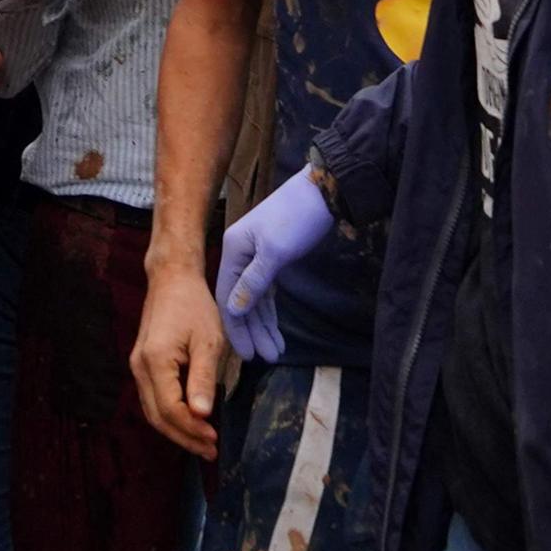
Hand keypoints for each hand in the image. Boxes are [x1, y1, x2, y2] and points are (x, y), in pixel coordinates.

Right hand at [131, 269, 228, 460]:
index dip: (192, 428)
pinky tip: (190, 422)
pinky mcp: (142, 365)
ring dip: (177, 430)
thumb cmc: (194, 305)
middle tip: (210, 451)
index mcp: (155, 361)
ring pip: (152, 411)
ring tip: (203, 443)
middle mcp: (139, 368)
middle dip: (184, 438)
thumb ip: (203, 378)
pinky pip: (153, 400)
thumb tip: (203, 415)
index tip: (215, 438)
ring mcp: (137, 367)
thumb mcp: (207, 340)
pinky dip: (170, 416)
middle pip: (157, 417)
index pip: (170, 409)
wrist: (171, 280)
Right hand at [214, 170, 335, 364]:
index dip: (235, 327)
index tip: (245, 354)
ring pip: (255, 299)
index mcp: (233, 250)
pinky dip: (271, 312)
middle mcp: (239, 255)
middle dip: (252, 331)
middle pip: (241, 301)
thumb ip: (254, 282)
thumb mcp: (275, 252)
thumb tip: (234, 310)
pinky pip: (267, 292)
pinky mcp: (273, 259)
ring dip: (263, 326)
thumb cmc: (297, 217)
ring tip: (274, 352)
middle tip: (264, 359)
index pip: (227, 297)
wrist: (323, 191)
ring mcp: (255, 257)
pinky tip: (276, 331)